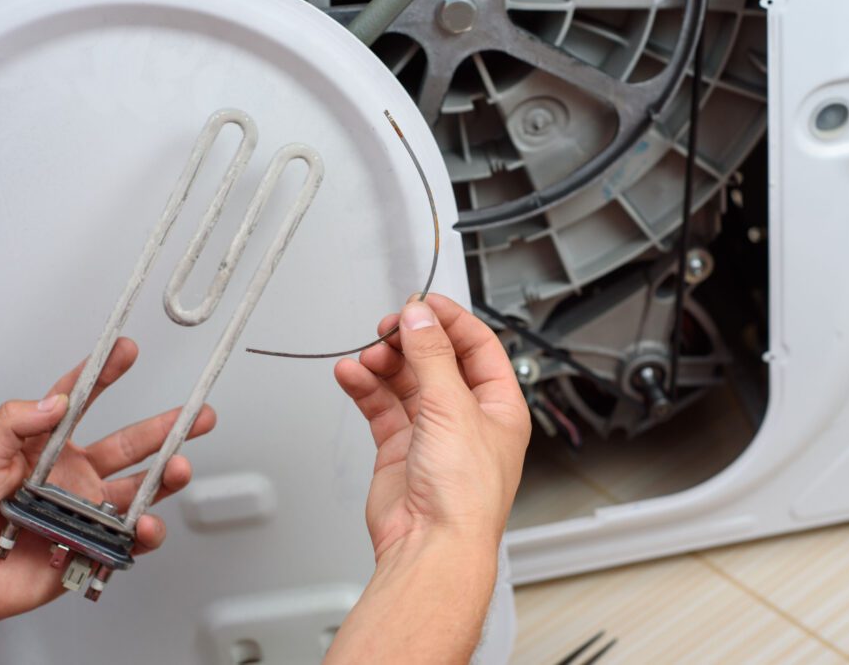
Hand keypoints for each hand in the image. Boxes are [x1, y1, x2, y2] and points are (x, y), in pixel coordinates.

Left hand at [0, 338, 214, 661]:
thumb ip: (13, 423)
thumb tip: (55, 401)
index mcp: (48, 451)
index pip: (81, 404)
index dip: (104, 376)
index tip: (125, 351)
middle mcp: (73, 478)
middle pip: (131, 445)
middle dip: (167, 427)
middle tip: (197, 415)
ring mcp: (86, 512)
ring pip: (141, 489)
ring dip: (166, 477)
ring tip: (180, 468)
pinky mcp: (93, 547)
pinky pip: (131, 537)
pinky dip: (146, 531)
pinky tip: (146, 523)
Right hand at [327, 294, 529, 663]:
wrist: (431, 546)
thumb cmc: (464, 496)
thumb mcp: (452, 407)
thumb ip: (432, 355)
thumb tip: (420, 317)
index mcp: (498, 405)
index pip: (477, 347)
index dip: (449, 320)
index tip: (421, 303)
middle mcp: (467, 417)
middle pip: (437, 360)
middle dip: (410, 341)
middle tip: (387, 329)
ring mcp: (432, 432)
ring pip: (405, 381)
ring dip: (384, 364)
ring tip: (366, 357)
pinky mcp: (400, 449)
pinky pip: (381, 407)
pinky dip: (365, 388)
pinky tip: (351, 375)